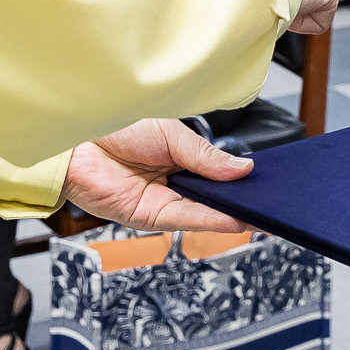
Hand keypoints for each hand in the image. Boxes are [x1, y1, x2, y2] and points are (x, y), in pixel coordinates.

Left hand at [64, 119, 250, 230]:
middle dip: (241, 201)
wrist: (77, 140)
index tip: (266, 183)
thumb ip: (205, 156)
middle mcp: (172, 183)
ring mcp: (161, 202)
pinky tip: (234, 220)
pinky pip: (186, 219)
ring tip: (260, 213)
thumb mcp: (172, 135)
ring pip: (204, 212)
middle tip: (272, 203)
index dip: (239, 180)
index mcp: (178, 159)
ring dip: (232, 214)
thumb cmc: (115, 128)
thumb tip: (243, 169)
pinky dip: (211, 221)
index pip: (216, 174)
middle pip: (213, 197)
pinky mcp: (148, 217)